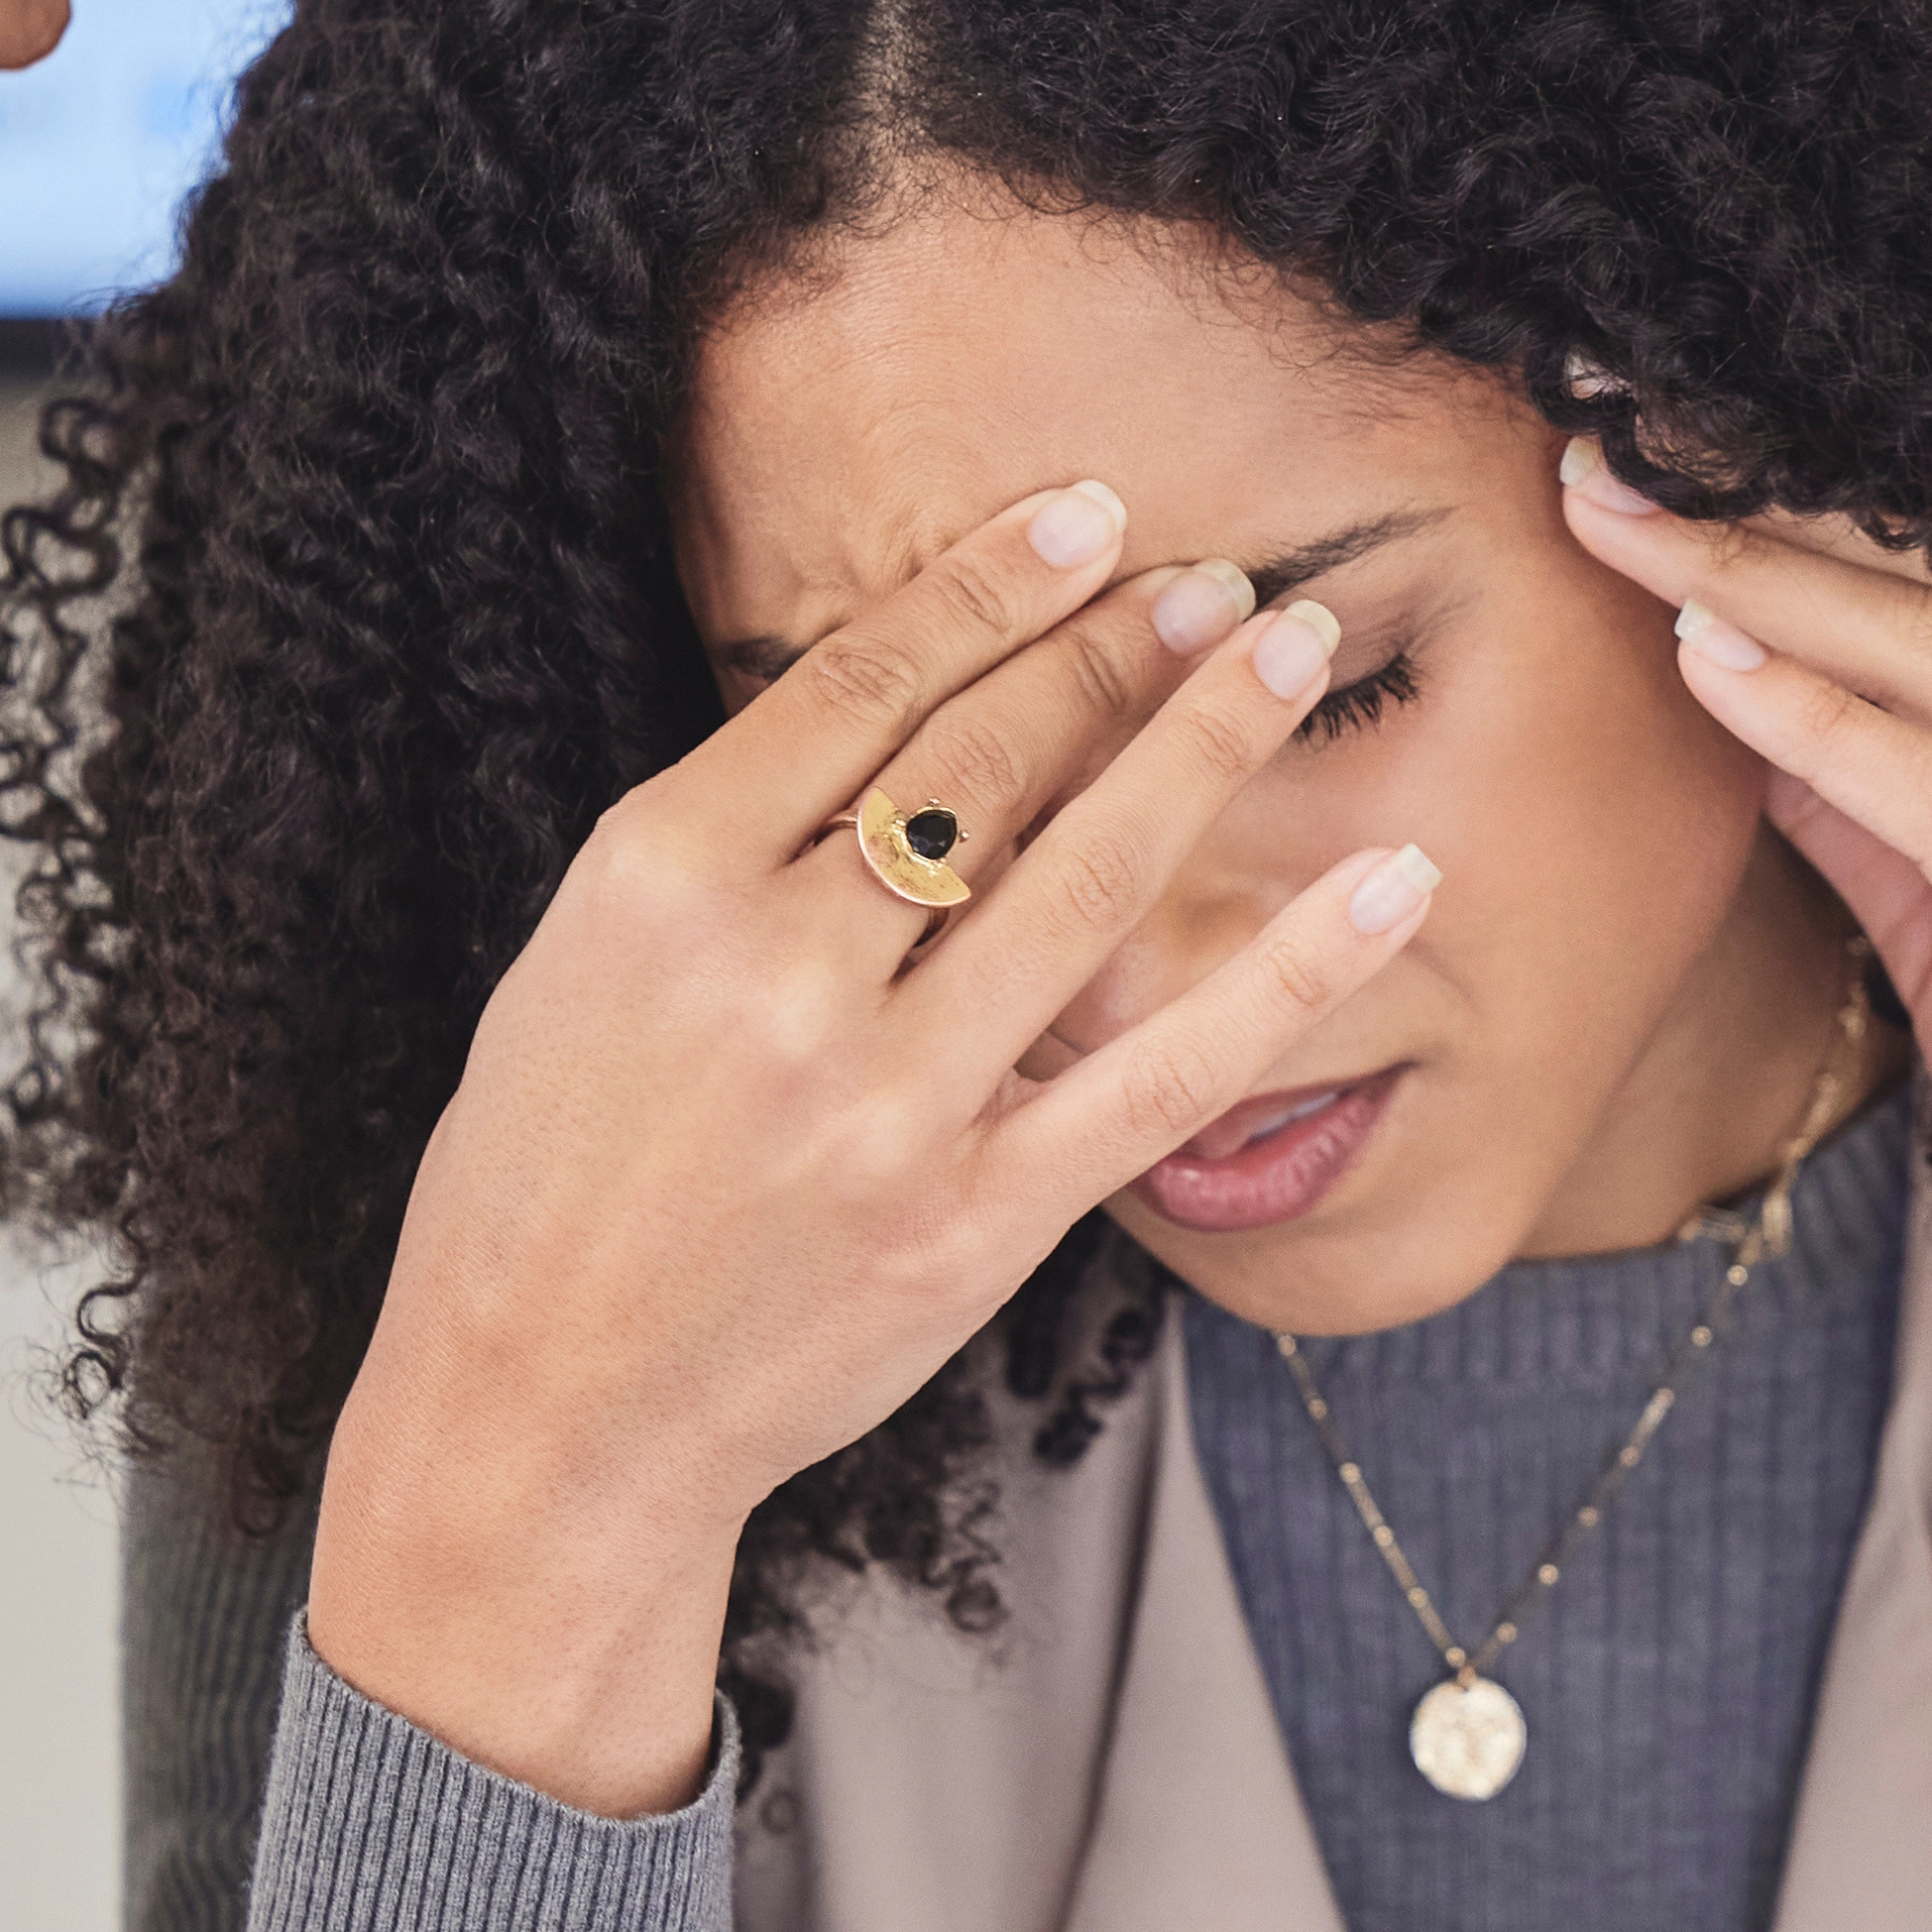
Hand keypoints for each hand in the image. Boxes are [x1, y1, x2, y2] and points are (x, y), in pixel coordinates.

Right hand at [312, 488, 1450, 1816]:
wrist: (542, 1413)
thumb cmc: (545, 1179)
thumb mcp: (581, 962)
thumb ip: (729, 845)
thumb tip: (903, 711)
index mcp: (662, 882)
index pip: (858, 683)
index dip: (990, 584)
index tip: (1085, 518)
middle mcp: (778, 977)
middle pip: (981, 760)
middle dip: (1113, 647)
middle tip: (1214, 578)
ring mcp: (887, 1103)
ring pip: (1084, 878)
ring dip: (1204, 743)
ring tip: (1292, 650)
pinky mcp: (975, 1218)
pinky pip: (1163, 1073)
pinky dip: (1290, 974)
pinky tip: (1389, 885)